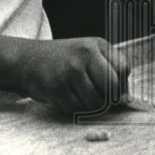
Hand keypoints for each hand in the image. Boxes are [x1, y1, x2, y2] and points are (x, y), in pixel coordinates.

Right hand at [0, 35, 129, 116]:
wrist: (27, 60)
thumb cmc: (63, 58)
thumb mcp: (90, 53)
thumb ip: (111, 70)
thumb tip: (127, 99)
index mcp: (96, 45)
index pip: (122, 70)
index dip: (121, 85)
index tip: (114, 91)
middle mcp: (84, 56)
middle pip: (111, 88)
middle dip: (108, 99)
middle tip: (97, 97)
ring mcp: (70, 72)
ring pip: (95, 102)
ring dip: (90, 106)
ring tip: (79, 95)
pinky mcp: (57, 88)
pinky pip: (77, 109)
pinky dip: (75, 109)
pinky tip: (67, 97)